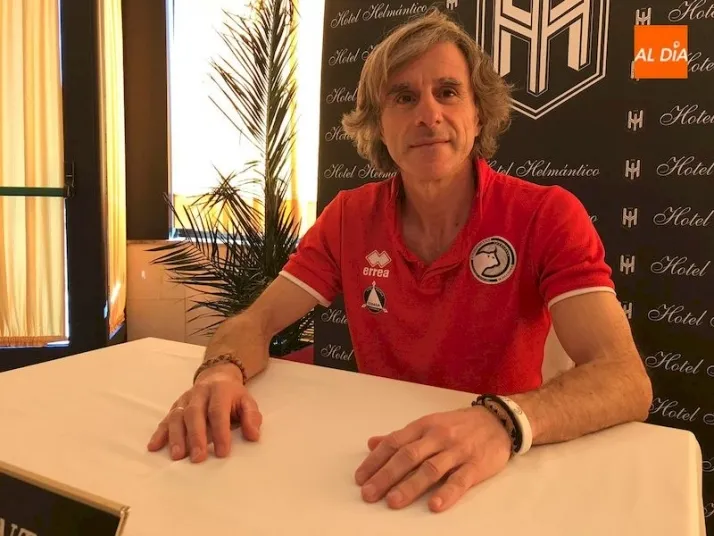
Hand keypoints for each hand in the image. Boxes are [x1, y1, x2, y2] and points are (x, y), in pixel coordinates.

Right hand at [146, 363, 262, 461]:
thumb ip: (252, 417)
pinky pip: (165, 419)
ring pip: (177, 416)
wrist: (217, 377)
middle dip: (195, 437)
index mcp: (220, 390)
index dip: (220, 432)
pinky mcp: (175, 406)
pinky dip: (159, 433)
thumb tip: (253, 436)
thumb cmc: (233, 396)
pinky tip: (154, 447)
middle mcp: (200, 393)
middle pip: (194, 413)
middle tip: (198, 458)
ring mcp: (185, 399)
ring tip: (178, 456)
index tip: (222, 453)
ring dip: (176, 437)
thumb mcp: (247, 402)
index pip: (218, 411)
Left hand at [354, 407, 511, 511]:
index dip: (375, 461)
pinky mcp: (476, 465)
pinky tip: (434, 505)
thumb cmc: (458, 425)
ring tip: (393, 501)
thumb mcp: (428, 424)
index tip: (360, 478)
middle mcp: (438, 436)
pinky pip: (460, 480)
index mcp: (423, 426)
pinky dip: (447, 493)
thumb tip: (372, 443)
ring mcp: (457, 451)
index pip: (394, 442)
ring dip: (410, 486)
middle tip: (369, 494)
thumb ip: (401, 436)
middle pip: (408, 456)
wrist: (498, 420)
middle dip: (386, 476)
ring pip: (430, 469)